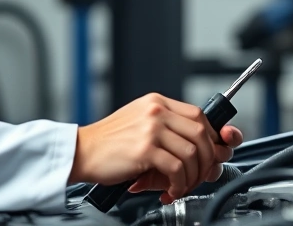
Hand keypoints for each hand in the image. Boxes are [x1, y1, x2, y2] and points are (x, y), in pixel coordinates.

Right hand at [68, 93, 243, 202]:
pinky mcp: (145, 149)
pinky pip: (177, 169)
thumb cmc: (110, 143)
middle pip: (201, 133)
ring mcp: (151, 129)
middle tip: (201, 176)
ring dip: (193, 176)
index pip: (198, 115)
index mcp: (157, 102)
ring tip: (182, 186)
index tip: (210, 154)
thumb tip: (199, 145)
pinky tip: (171, 190)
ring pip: (192, 153)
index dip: (210, 137)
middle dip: (207, 160)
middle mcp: (156, 111)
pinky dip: (179, 184)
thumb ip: (166, 126)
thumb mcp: (140, 122)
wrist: (82, 151)